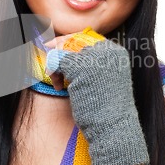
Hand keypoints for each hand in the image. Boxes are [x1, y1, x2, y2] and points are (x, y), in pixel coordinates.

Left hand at [46, 37, 149, 164]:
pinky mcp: (80, 68)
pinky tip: (58, 85)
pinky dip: (53, 71)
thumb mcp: (104, 79)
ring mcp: (94, 57)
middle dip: (59, 47)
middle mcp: (107, 50)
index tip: (56, 46)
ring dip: (56, 65)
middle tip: (48, 53)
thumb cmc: (106, 109)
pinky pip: (57, 60)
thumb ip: (92, 64)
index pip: (87, 37)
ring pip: (64, 49)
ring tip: (59, 81)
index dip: (69, 41)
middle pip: (74, 39)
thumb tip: (68, 52)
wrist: (113, 128)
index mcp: (116, 52)